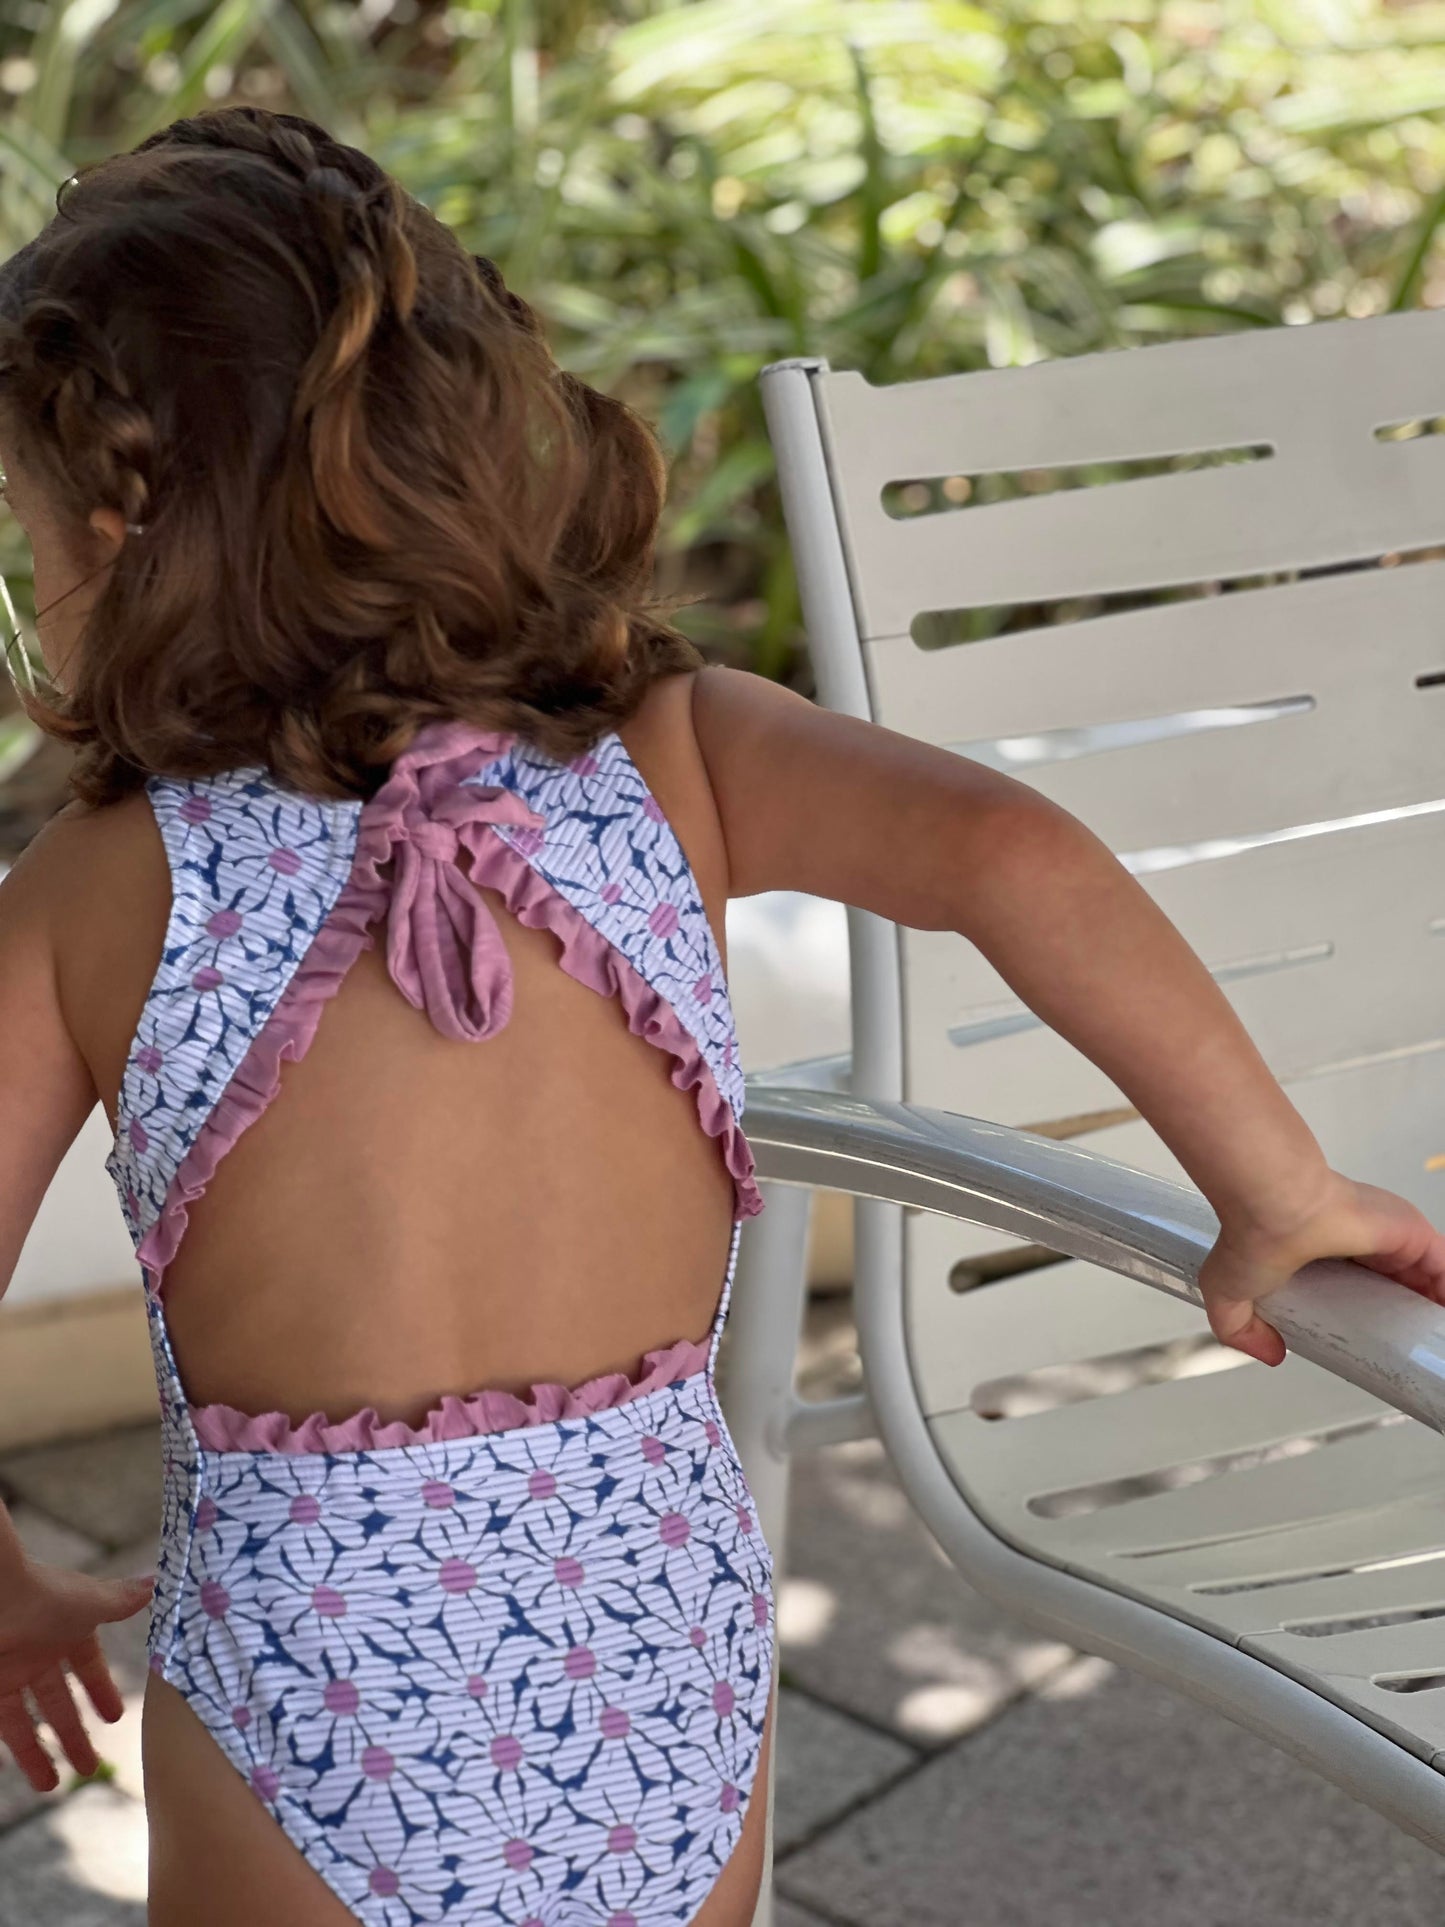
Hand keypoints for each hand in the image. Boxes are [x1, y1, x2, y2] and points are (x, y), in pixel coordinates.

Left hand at [0, 1560, 153, 1790]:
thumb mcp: (94, 1602)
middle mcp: (39, 1654)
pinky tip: (19, 1774)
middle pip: (58, 1704)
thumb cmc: (44, 1595)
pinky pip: (4, 1730)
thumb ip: (123, 1600)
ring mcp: (11, 1674)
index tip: (115, 1717)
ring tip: (51, 1786)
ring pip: (27, 1724)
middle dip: (74, 1734)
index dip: (101, 1690)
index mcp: (68, 1630)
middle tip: (89, 1767)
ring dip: (39, 1755)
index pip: (88, 1667)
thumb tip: (158, 1583)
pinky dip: (14, 1752)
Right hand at [1199, 1171, 1444, 1366]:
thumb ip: (1240, 1328)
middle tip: (1403, 1349)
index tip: (1370, 1342)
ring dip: (1430, 1312)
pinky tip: (1442, 1330)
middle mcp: (1359, 1241)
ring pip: (1425, 1280)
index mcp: (1322, 1251)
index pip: (1357, 1284)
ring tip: (1430, 1345)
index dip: (1367, 1312)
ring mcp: (1389, 1238)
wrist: (1277, 1205)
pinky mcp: (1414, 1236)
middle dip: (1403, 1315)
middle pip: (1396, 1284)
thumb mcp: (1229, 1294)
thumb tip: (1269, 1352)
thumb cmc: (1255, 1236)